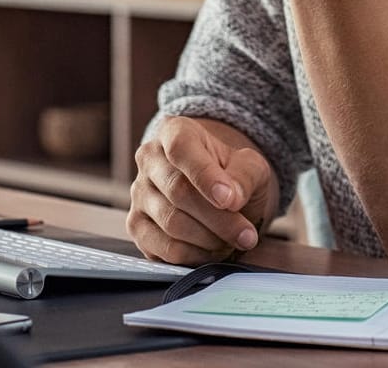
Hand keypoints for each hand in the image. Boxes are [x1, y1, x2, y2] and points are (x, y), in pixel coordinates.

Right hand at [127, 116, 276, 265]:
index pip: (181, 149)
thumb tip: (230, 198)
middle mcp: (149, 159)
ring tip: (233, 240)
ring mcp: (139, 194)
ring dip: (209, 239)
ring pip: (171, 222)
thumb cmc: (232, 173)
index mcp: (174, 132)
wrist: (218, 190)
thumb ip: (244, 176)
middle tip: (247, 235)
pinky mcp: (137, 226)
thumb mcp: (250, 166)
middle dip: (219, 219)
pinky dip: (194, 255)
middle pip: (178, 191)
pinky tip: (213, 250)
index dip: (205, 176)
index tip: (229, 201)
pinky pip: (163, 248)